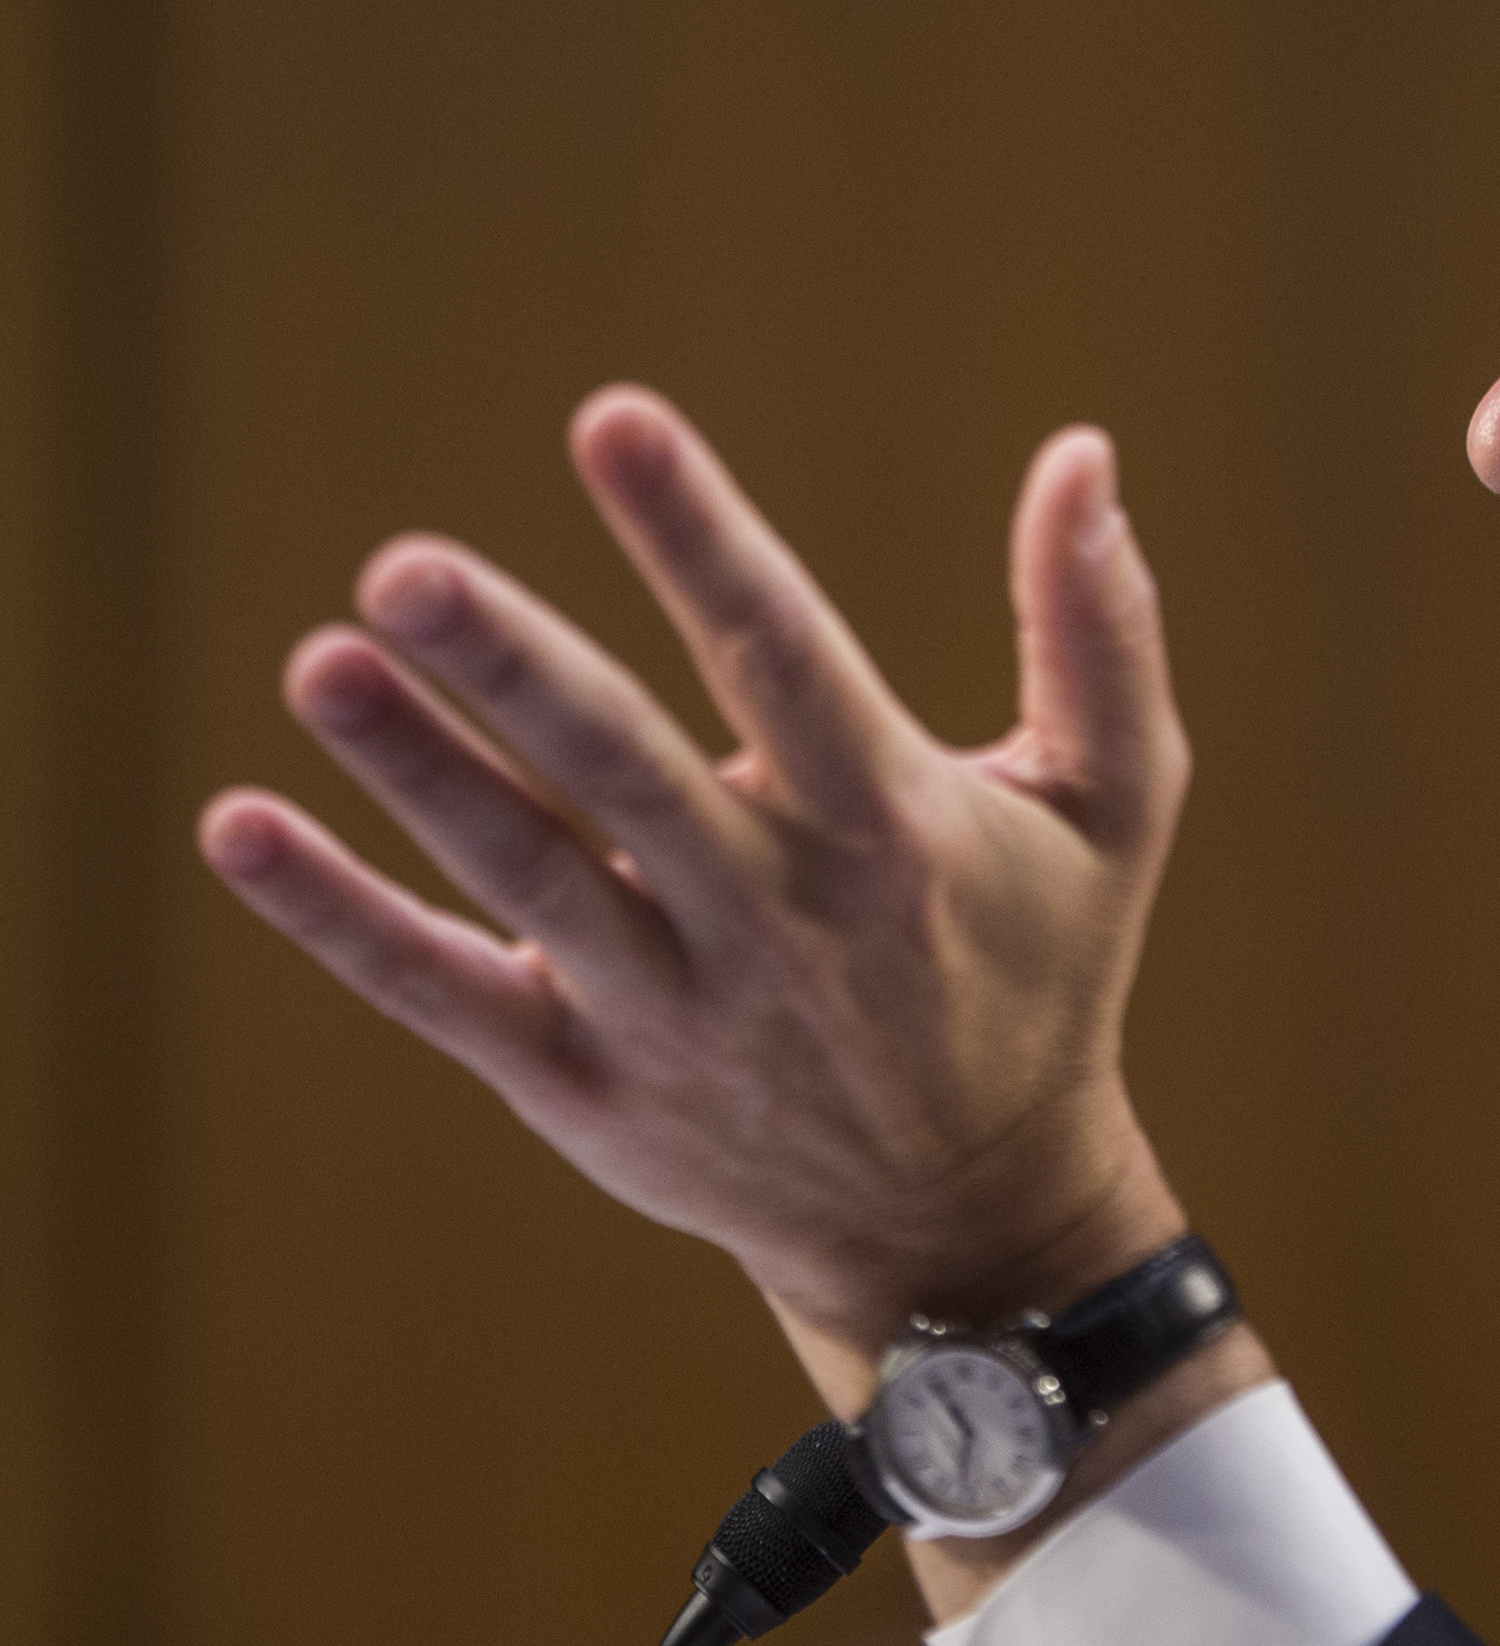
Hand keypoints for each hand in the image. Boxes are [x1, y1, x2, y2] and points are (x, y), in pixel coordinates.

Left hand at [198, 386, 1207, 1383]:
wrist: (967, 1226)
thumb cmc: (1038, 973)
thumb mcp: (1114, 807)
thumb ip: (1098, 629)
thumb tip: (1084, 451)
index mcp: (892, 829)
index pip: (782, 655)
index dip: (701, 537)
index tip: (614, 420)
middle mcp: (773, 918)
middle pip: (626, 770)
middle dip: (515, 667)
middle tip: (404, 568)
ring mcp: (667, 1012)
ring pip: (524, 874)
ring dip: (417, 772)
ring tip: (320, 664)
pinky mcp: (582, 1089)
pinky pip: (442, 994)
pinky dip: (339, 917)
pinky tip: (238, 828)